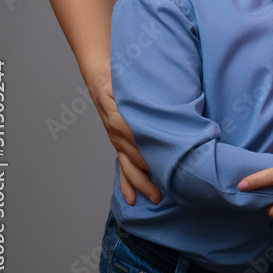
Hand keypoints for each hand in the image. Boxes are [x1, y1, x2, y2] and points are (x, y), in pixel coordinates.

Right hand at [89, 73, 161, 206]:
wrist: (101, 73)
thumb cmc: (118, 76)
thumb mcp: (128, 84)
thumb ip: (140, 98)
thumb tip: (157, 110)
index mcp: (120, 119)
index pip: (139, 142)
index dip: (153, 155)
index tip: (171, 166)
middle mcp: (117, 133)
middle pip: (134, 160)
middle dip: (149, 177)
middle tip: (165, 191)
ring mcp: (116, 139)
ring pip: (128, 167)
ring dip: (141, 184)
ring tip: (155, 199)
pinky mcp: (117, 141)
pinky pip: (121, 165)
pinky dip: (126, 182)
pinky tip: (131, 197)